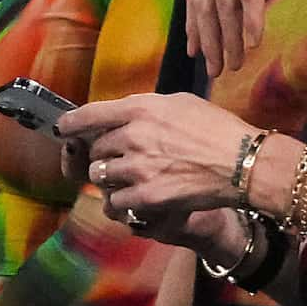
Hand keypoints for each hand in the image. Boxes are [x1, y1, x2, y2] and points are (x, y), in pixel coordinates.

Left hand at [58, 93, 257, 225]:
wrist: (243, 163)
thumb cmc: (217, 129)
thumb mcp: (179, 103)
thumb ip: (146, 109)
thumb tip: (122, 115)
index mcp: (141, 108)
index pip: (90, 114)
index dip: (72, 123)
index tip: (63, 128)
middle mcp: (135, 136)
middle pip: (96, 148)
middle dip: (103, 154)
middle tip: (119, 159)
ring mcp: (139, 168)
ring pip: (102, 175)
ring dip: (111, 179)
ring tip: (129, 179)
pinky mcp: (148, 196)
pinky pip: (117, 202)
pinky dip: (123, 202)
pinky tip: (136, 199)